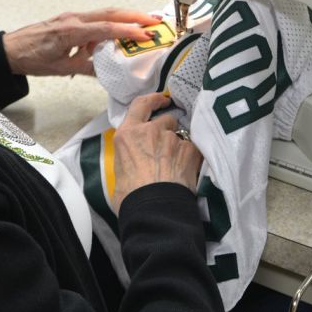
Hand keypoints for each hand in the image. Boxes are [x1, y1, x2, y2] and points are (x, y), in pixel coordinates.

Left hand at [3, 7, 162, 76]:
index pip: (107, 28)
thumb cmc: (31, 57)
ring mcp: (72, 17)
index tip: (146, 35)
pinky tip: (115, 35)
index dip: (129, 31)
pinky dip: (110, 23)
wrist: (10, 50)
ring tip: (143, 24)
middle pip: (111, 13)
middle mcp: (74, 19)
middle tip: (155, 21)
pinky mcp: (70, 20)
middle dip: (135, 16)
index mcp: (71, 31)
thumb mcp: (62, 68)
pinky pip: (95, 19)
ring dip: (125, 17)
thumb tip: (108, 71)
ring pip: (105, 13)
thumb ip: (87, 67)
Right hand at [111, 93, 202, 213]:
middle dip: (167, 130)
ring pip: (180, 135)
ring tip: (177, 165)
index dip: (152, 100)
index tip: (161, 101)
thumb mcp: (118, 174)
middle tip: (166, 148)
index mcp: (127, 135)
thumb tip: (131, 169)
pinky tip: (188, 171)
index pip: (140, 105)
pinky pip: (193, 149)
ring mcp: (172, 139)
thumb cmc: (130, 198)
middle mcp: (150, 131)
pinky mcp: (190, 151)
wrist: (154, 211)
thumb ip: (127, 161)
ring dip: (179, 145)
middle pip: (165, 120)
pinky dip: (191, 157)